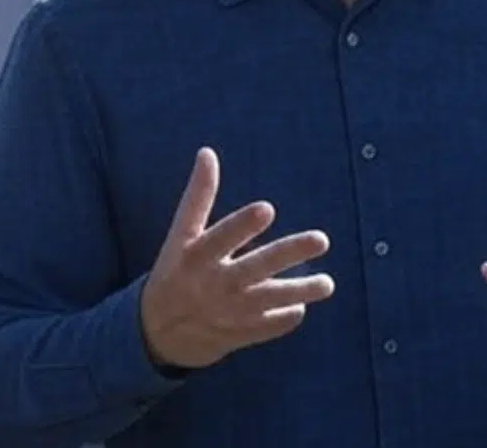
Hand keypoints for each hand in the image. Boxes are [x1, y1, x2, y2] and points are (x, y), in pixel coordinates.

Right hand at [139, 147, 334, 370]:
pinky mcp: (238, 333)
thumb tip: (207, 152)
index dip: (242, 225)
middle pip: (255, 268)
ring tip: (327, 283)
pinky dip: (285, 318)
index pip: (221, 238)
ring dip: (299, 291)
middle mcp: (213, 284)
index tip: (267, 208)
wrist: (159, 332)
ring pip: (268, 301)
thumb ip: (198, 196)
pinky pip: (266, 327)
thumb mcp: (180, 234)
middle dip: (288, 254)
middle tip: (321, 239)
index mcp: (196, 256)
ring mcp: (228, 312)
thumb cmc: (175, 270)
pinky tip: (301, 306)